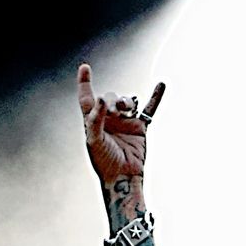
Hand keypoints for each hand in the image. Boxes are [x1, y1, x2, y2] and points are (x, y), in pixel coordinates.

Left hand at [78, 62, 164, 190]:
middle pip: (109, 96)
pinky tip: (161, 85)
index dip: (85, 83)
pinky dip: (155, 97)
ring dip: (126, 101)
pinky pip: (149, 109)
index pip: (86, 98)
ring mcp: (125, 122)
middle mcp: (108, 119)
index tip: (85, 68)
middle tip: (115, 112)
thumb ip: (95, 119)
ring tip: (127, 110)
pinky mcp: (140, 127)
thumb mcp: (94, 141)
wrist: (123, 176)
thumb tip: (100, 99)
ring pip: (127, 100)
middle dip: (112, 99)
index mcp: (93, 122)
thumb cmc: (104, 163)